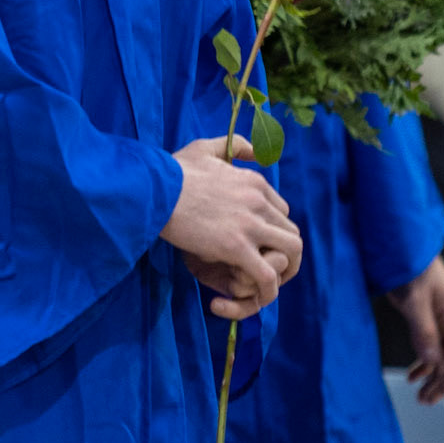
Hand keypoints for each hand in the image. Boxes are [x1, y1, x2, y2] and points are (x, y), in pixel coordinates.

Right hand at [162, 137, 302, 317]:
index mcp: (254, 182)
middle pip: (291, 232)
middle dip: (284, 254)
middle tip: (267, 269)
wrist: (153, 189)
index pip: (282, 211)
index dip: (273, 230)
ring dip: (284, 271)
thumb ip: (235, 146)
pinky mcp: (236, 247)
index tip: (257, 244)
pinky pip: (267, 275)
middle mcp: (259, 201)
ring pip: (291, 251)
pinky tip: (259, 296)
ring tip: (268, 285)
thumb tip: (257, 152)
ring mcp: (249, 224)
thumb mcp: (206, 148)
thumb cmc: (172, 171)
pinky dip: (269, 290)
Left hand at [386, 255, 443, 403]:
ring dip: (433, 375)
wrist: (402, 244)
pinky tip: (413, 375)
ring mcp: (442, 318)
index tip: (436, 395)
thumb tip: (432, 362)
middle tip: (425, 401)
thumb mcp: (413, 300)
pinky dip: (424, 362)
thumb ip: (423, 330)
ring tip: (419, 394)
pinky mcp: (429, 316)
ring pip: (443, 355)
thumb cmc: (409, 268)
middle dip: (443, 382)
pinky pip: (432, 346)